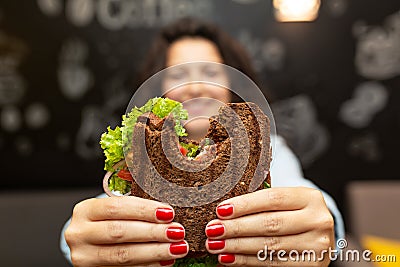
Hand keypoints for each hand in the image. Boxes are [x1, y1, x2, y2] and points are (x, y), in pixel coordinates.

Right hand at [64, 196, 187, 266]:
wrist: (89, 247)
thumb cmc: (107, 223)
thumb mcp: (113, 212)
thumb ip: (134, 208)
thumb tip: (168, 210)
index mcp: (85, 210)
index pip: (116, 207)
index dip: (144, 210)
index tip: (169, 212)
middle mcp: (80, 233)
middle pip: (119, 231)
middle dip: (153, 232)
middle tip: (178, 231)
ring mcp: (84, 256)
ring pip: (122, 255)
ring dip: (155, 252)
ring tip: (177, 247)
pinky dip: (148, 266)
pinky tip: (165, 261)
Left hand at [205, 187, 334, 265]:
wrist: (318, 237)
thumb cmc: (292, 214)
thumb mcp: (285, 202)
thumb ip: (261, 203)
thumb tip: (223, 210)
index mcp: (309, 197)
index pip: (273, 199)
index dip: (245, 205)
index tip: (220, 210)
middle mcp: (318, 220)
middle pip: (270, 224)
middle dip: (236, 228)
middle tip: (212, 229)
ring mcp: (317, 246)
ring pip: (269, 246)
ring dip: (237, 246)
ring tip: (215, 244)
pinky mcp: (312, 266)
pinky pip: (273, 264)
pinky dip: (247, 261)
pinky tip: (229, 258)